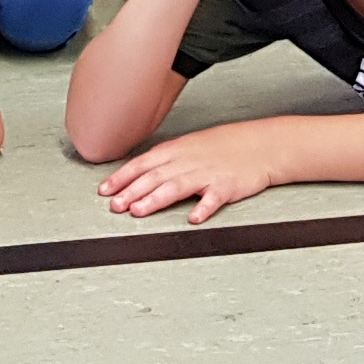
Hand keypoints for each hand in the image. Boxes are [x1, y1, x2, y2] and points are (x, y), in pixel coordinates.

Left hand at [97, 121, 284, 226]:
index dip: (122, 177)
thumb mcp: (190, 146)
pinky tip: (194, 219)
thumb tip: (138, 174)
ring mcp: (208, 173)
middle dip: (132, 191)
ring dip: (156, 199)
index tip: (104, 190)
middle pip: (155, 176)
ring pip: (177, 186)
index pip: (143, 163)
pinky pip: (214, 198)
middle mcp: (188, 160)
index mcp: (177, 150)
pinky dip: (204, 208)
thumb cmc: (224, 147)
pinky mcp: (228, 186)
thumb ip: (165, 160)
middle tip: (114, 205)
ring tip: (138, 212)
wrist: (260, 145)